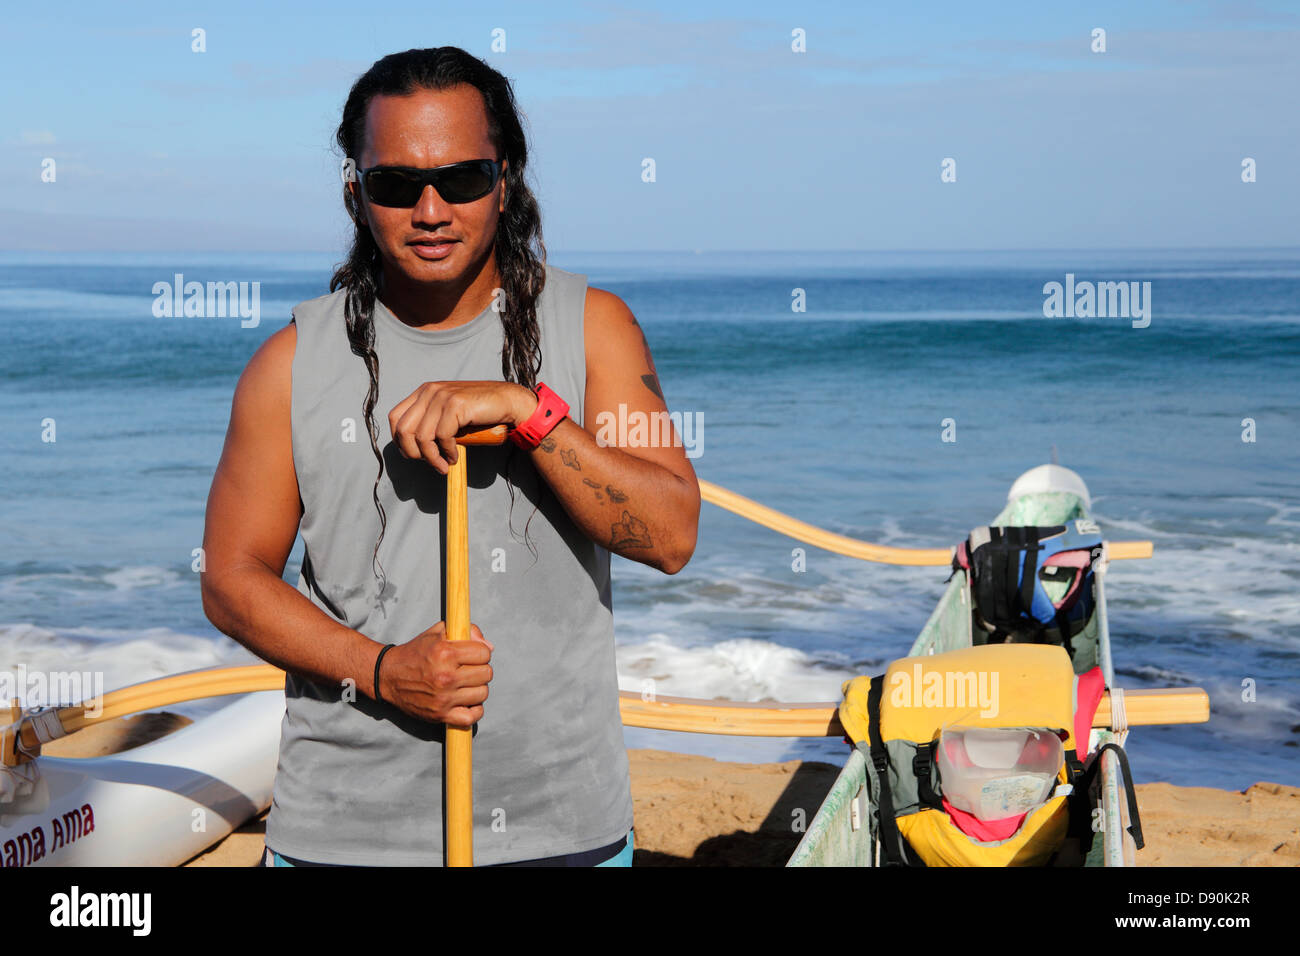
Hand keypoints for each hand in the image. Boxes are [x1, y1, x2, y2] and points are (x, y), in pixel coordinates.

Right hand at [377, 622, 494, 726]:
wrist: (388, 676)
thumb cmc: (416, 653)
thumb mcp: (438, 632)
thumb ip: (466, 631)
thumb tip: (489, 647)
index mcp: (445, 652)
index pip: (485, 653)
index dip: (480, 652)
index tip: (472, 655)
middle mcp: (445, 676)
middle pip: (487, 673)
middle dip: (480, 669)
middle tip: (468, 670)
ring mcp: (443, 698)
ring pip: (482, 693)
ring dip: (477, 689)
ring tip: (465, 684)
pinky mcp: (440, 715)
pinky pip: (472, 717)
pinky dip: (474, 710)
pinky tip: (467, 701)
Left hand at [388, 381, 537, 473]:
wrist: (507, 402)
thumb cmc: (479, 413)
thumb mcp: (448, 414)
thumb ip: (431, 422)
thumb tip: (413, 448)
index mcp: (424, 391)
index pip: (395, 418)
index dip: (399, 441)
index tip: (414, 455)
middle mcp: (430, 391)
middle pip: (403, 429)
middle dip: (413, 453)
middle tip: (429, 464)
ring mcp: (442, 396)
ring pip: (422, 436)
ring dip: (432, 457)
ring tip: (443, 466)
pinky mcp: (455, 405)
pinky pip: (442, 436)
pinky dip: (446, 452)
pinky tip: (454, 457)